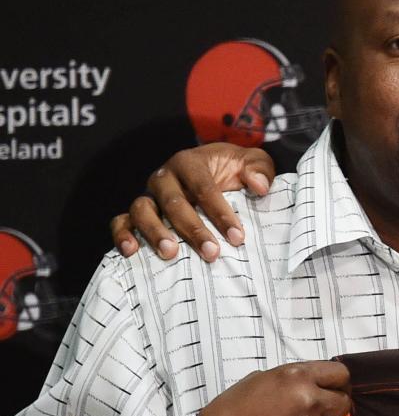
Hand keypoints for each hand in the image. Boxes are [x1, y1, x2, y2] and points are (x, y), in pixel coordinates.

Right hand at [110, 143, 276, 262]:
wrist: (214, 173)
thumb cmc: (233, 171)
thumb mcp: (251, 163)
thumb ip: (259, 169)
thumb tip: (259, 186)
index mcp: (190, 162)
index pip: (204, 187)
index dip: (220, 212)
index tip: (238, 237)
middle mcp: (165, 178)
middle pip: (173, 202)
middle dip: (193, 229)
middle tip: (212, 253)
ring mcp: (149, 196)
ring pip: (142, 210)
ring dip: (155, 232)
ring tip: (171, 253)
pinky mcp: (137, 213)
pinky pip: (121, 221)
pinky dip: (122, 234)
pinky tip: (131, 252)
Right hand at [196, 361, 350, 415]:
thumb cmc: (230, 413)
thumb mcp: (259, 381)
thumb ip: (292, 381)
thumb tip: (315, 386)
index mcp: (296, 377)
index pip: (340, 375)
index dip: (337, 384)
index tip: (331, 392)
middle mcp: (308, 401)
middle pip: (343, 404)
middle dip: (331, 410)